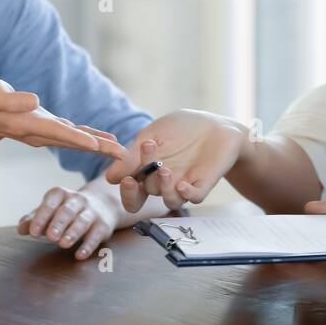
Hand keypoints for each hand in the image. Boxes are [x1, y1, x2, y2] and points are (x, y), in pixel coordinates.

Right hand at [0, 79, 127, 159]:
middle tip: (123, 156)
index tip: (97, 146)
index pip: (58, 132)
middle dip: (99, 149)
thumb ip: (12, 100)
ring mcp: (47, 133)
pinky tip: (105, 141)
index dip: (77, 138)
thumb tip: (33, 101)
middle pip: (75, 142)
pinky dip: (91, 138)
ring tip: (121, 151)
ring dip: (100, 147)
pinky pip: (75, 135)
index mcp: (30, 125)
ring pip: (78, 141)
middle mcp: (42, 134)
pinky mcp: (50, 128)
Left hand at [18, 186, 117, 260]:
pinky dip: (89, 245)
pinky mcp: (103, 226)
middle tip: (51, 237)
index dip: (42, 216)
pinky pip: (96, 235)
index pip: (51, 202)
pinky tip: (80, 255)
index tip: (34, 232)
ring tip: (63, 244)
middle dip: (59, 223)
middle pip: (68, 211)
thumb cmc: (67, 211)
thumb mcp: (50, 211)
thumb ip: (34, 219)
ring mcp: (92, 212)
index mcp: (61, 195)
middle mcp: (78, 200)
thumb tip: (21, 229)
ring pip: (83, 221)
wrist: (103, 205)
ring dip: (73, 232)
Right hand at [104, 109, 251, 211]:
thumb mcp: (152, 134)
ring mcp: (183, 185)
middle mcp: (163, 182)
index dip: (126, 189)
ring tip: (164, 169)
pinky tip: (182, 184)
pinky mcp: (202, 185)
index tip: (126, 177)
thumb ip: (133, 155)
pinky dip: (187, 194)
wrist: (215, 124)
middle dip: (141, 183)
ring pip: (169, 200)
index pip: (131, 190)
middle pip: (146, 193)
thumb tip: (109, 178)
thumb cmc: (182, 128)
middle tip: (137, 176)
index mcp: (147, 171)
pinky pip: (193, 198)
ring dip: (163, 188)